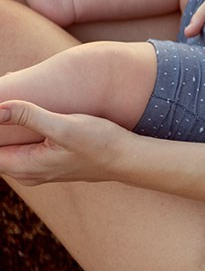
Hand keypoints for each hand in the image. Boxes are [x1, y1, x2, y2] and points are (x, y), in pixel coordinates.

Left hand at [0, 101, 133, 185]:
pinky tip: (22, 111)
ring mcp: (36, 169)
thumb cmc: (99, 143)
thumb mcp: (65, 127)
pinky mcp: (46, 162)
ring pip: (7, 148)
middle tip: (3, 97)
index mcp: (24, 166)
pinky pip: (20, 147)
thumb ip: (30, 117)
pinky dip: (17, 131)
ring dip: (5, 128)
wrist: (126, 159)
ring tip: (8, 103)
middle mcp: (26, 173)